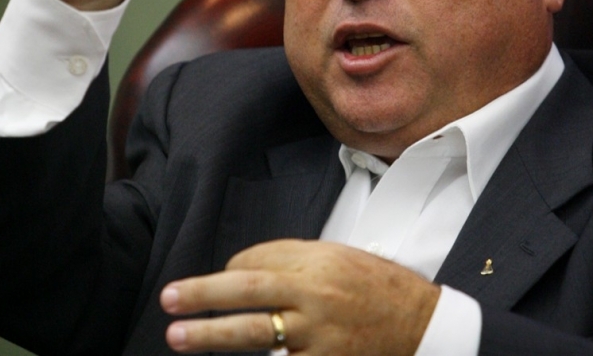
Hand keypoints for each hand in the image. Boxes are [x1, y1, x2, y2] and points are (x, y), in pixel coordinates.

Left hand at [160, 239, 439, 354]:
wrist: (424, 326)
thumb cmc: (378, 287)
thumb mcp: (339, 258)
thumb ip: (294, 259)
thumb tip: (242, 268)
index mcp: (319, 261)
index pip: (258, 260)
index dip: (229, 270)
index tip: (216, 282)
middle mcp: (316, 295)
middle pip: (250, 290)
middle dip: (204, 295)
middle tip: (169, 299)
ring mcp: (320, 335)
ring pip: (257, 333)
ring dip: (213, 334)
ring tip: (178, 335)